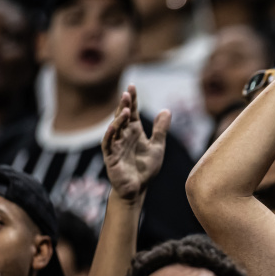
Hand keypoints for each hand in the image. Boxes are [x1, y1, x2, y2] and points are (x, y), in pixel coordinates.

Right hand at [102, 85, 168, 200]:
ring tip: (124, 109)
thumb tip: (166, 110)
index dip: (131, 100)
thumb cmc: (145, 168)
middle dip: (123, 105)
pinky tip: (113, 127)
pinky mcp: (111, 157)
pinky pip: (108, 144)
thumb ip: (160, 129)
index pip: (131, 112)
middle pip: (122, 117)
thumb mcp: (157, 146)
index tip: (132, 86)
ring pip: (115, 128)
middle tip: (127, 92)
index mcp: (134, 132)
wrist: (138, 189)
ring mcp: (116, 146)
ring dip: (118, 119)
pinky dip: (110, 135)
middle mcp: (123, 136)